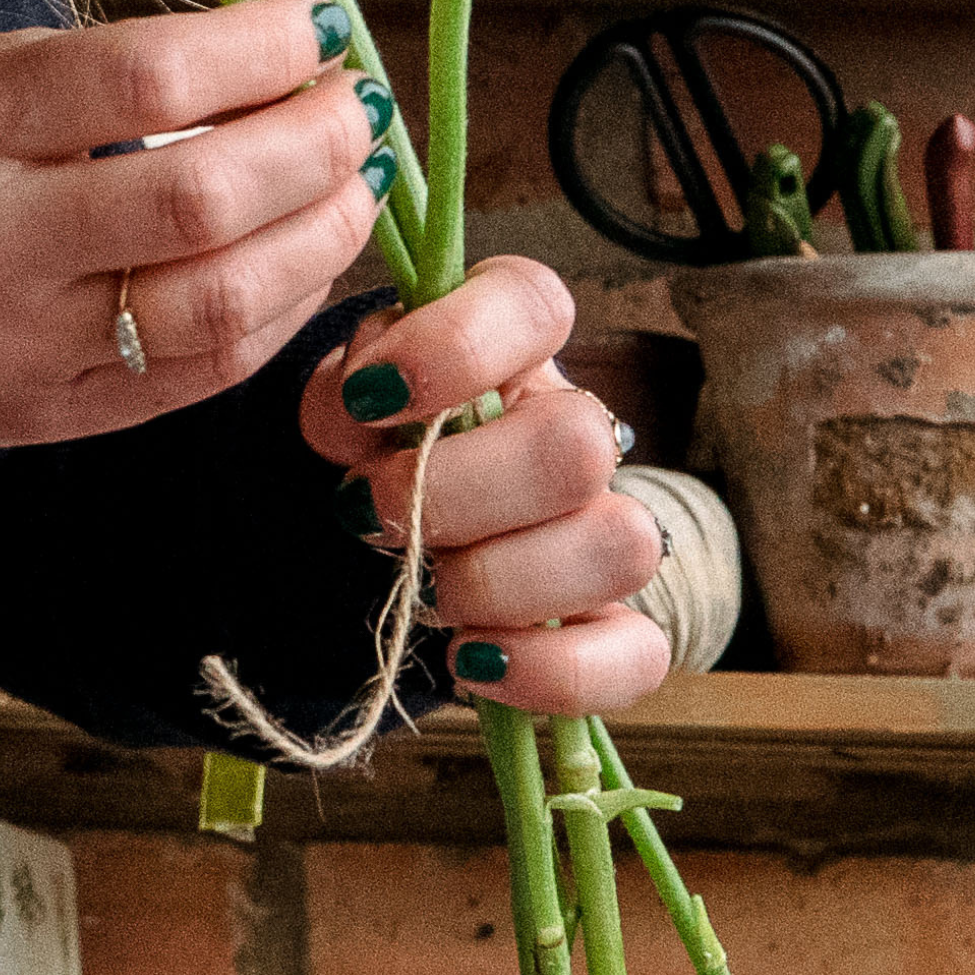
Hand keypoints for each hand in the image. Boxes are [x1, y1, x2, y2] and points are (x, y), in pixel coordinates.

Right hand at [0, 0, 385, 447]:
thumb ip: (106, 71)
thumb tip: (278, 63)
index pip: (147, 79)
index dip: (260, 48)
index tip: (315, 29)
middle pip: (199, 196)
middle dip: (314, 144)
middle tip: (356, 112)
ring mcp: (16, 344)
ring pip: (220, 300)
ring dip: (321, 236)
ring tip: (354, 186)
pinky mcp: (46, 417)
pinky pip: (200, 373)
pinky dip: (281, 312)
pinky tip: (305, 263)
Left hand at [305, 256, 670, 716]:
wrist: (365, 534)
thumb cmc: (364, 452)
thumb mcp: (337, 408)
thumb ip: (345, 392)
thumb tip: (361, 406)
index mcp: (511, 353)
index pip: (534, 304)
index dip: (456, 346)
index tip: (368, 398)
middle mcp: (573, 431)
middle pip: (578, 445)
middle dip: (456, 492)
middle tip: (372, 513)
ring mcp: (599, 529)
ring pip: (621, 545)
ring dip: (500, 579)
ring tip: (424, 589)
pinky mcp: (604, 624)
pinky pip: (637, 653)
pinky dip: (551, 669)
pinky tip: (472, 661)